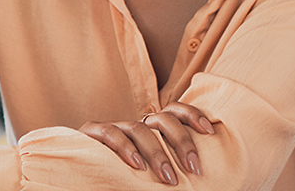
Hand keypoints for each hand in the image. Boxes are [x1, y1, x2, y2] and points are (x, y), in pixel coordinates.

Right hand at [79, 102, 214, 184]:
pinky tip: (137, 165)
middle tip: (194, 168)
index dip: (192, 116)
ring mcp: (114, 128)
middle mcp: (134, 126)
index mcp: (150, 132)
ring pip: (139, 128)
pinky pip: (110, 133)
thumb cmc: (121, 180)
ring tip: (169, 177)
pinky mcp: (91, 133)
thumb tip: (198, 181)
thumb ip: (166, 172)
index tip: (210, 132)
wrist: (84, 178)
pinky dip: (125, 148)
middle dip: (181, 140)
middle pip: (162, 119)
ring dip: (157, 152)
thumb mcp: (150, 176)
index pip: (174, 112)